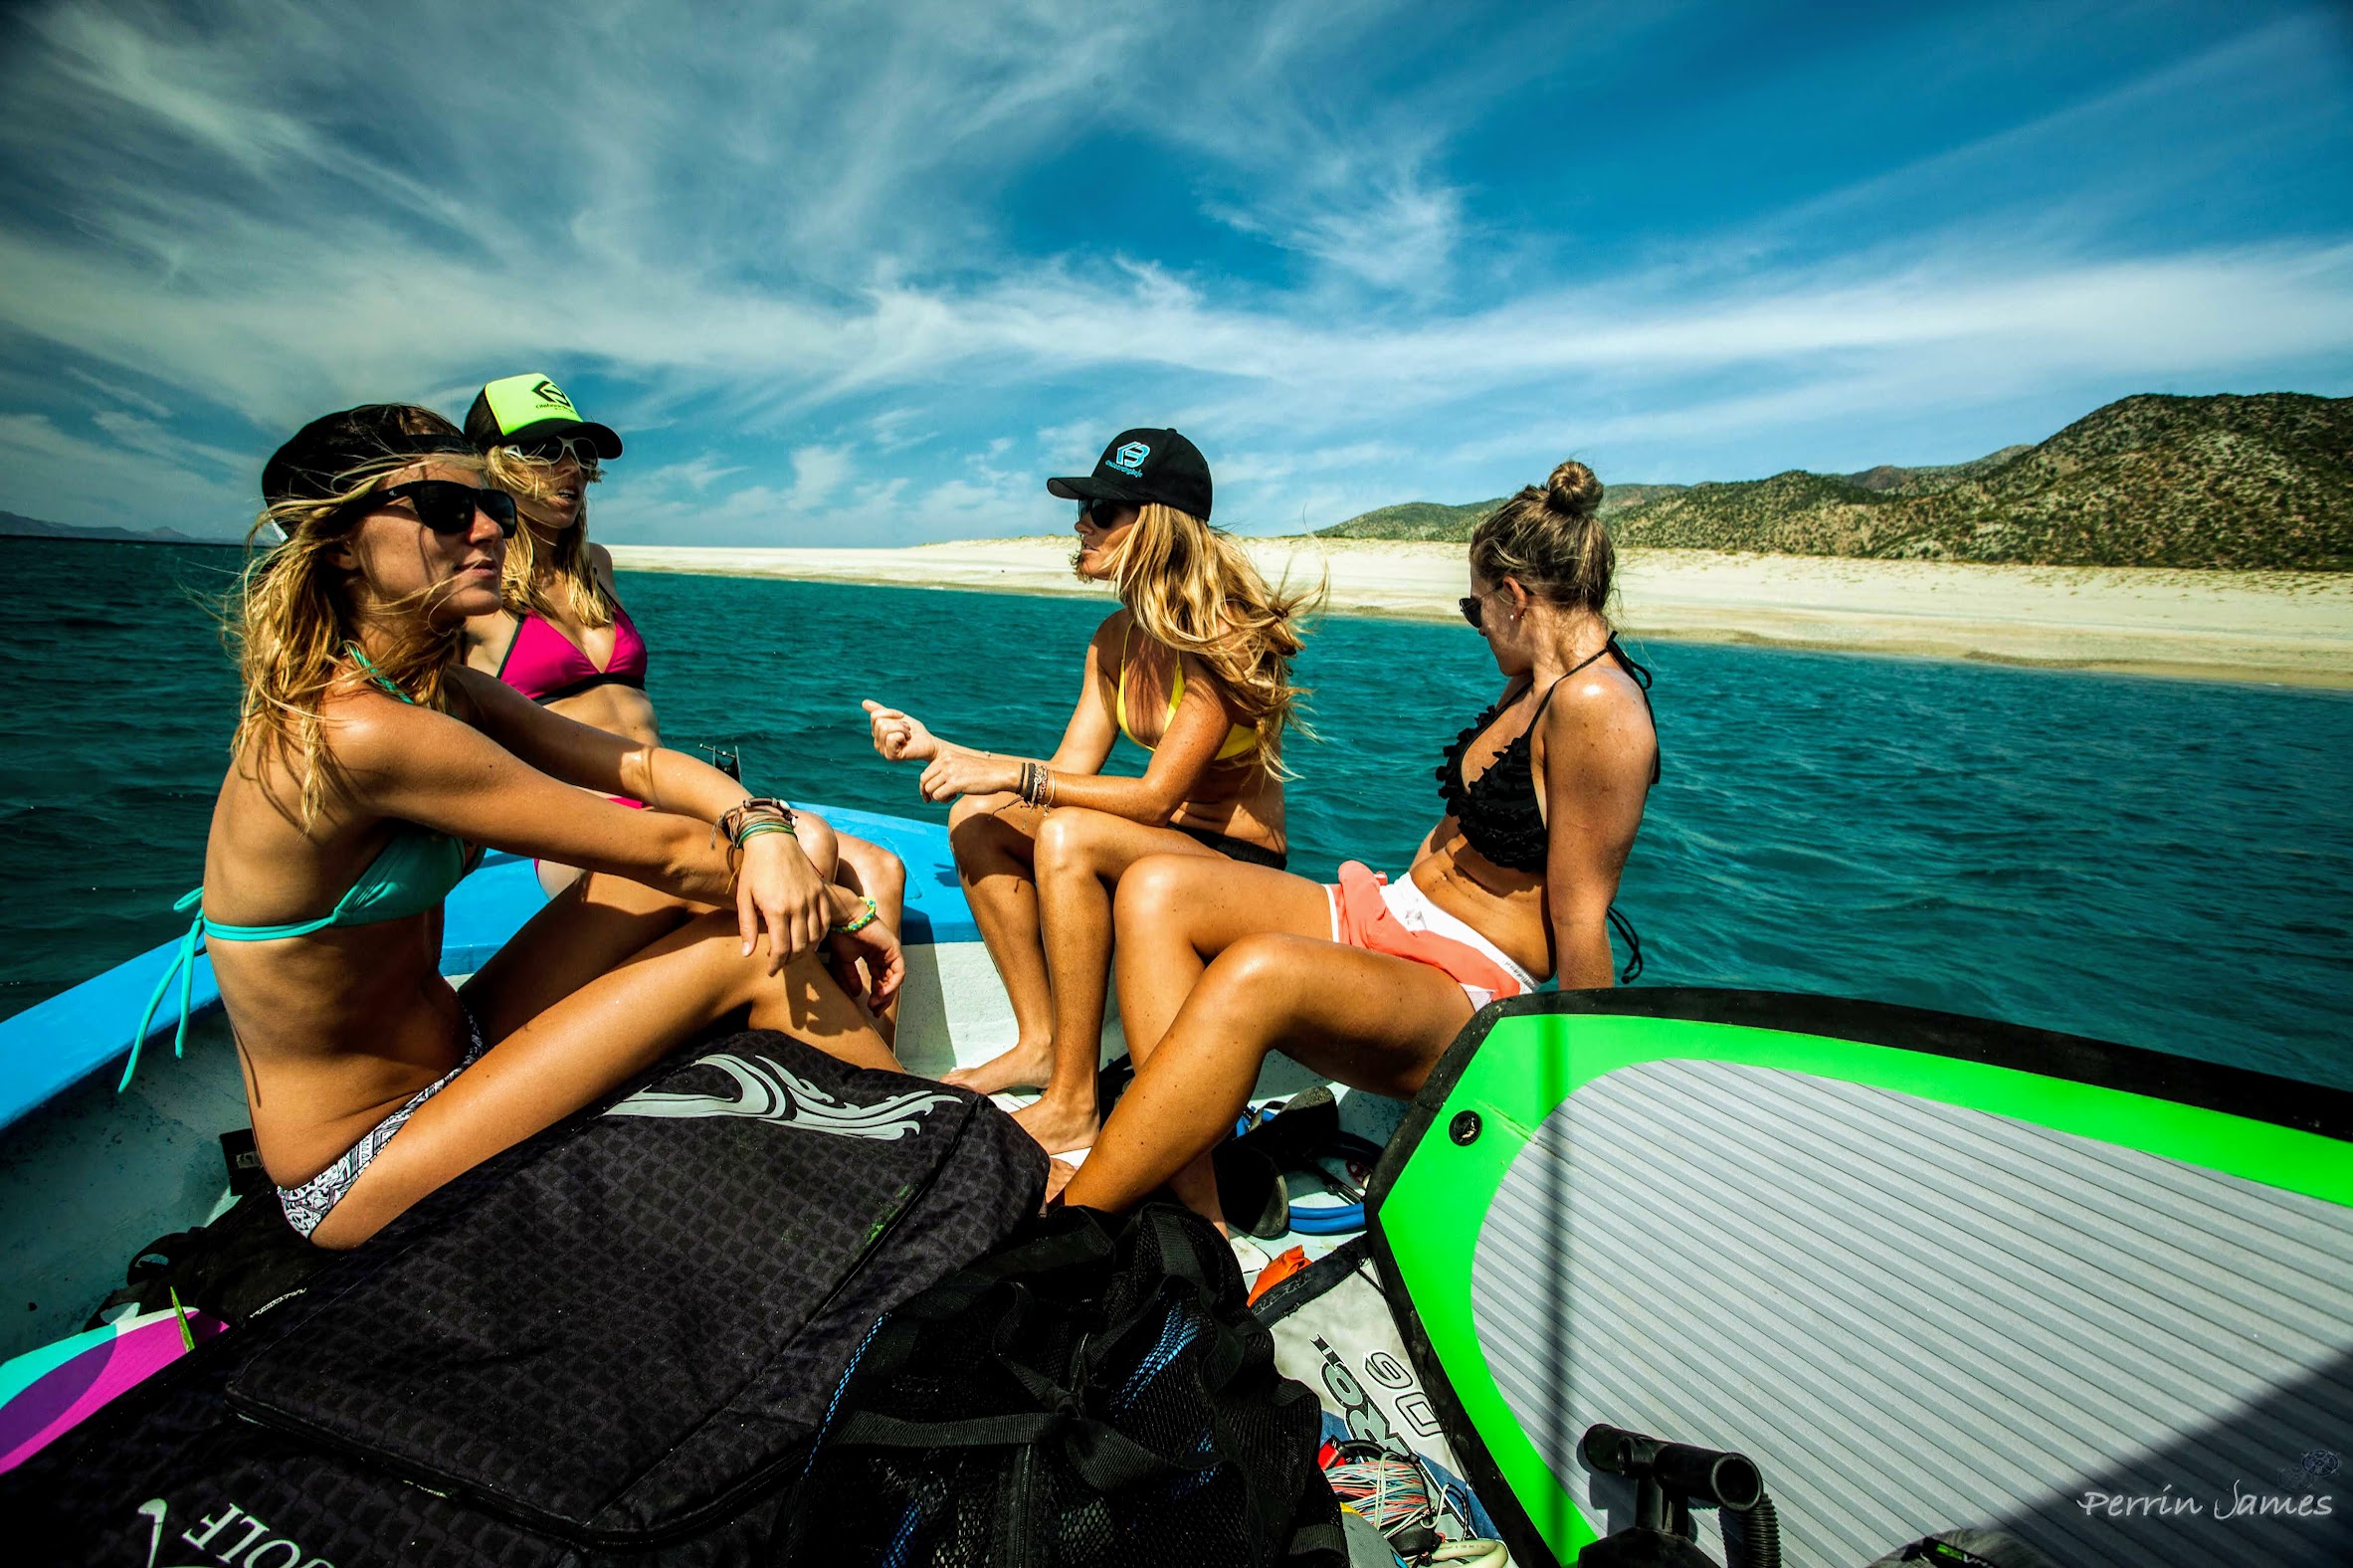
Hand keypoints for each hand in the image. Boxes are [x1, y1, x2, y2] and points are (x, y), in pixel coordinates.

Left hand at [734, 830, 831, 971]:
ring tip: (794, 953)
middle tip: (781, 963)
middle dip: (790, 960)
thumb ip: (747, 928)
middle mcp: (798, 906)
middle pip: (800, 946)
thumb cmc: (754, 869)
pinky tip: (811, 940)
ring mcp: (812, 898)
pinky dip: (821, 934)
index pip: (781, 949)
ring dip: (806, 950)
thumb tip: (748, 954)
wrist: (773, 839)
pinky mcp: (821, 891)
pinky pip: (826, 920)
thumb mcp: (744, 898)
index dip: (776, 964)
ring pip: (816, 936)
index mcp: (776, 909)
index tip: (771, 970)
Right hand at [826, 918, 904, 1013]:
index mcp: (874, 958)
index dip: (876, 996)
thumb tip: (857, 994)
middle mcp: (884, 956)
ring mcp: (891, 952)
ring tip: (876, 1005)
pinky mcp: (895, 949)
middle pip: (890, 982)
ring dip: (887, 995)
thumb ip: (852, 977)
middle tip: (875, 1012)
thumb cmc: (842, 935)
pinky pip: (899, 972)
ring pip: (896, 979)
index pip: (880, 981)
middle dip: (883, 999)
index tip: (870, 1008)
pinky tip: (882, 994)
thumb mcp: (845, 962)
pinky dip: (892, 985)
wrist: (844, 919)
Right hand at [863, 700, 939, 762]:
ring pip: (885, 729)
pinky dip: (902, 736)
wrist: (929, 743)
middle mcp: (877, 743)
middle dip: (898, 723)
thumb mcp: (897, 717)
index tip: (902, 717)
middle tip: (906, 730)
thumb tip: (864, 703)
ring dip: (902, 729)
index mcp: (876, 733)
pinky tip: (906, 742)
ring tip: (907, 736)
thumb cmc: (914, 731)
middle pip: (880, 722)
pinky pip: (891, 738)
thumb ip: (881, 711)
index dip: (891, 712)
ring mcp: (883, 751)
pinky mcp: (890, 756)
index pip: (875, 715)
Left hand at [917, 747, 1022, 803]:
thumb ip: (946, 769)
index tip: (930, 794)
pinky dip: (944, 800)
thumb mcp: (960, 764)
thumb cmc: (981, 772)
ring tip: (950, 796)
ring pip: (929, 789)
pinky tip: (955, 796)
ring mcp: (949, 772)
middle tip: (931, 800)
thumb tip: (931, 783)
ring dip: (937, 797)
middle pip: (924, 781)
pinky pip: (938, 796)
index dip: (925, 786)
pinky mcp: (955, 783)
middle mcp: (945, 762)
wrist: (998, 773)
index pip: (925, 772)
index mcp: (945, 756)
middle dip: (926, 793)